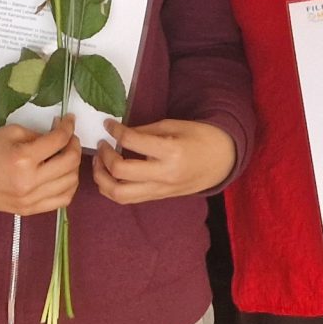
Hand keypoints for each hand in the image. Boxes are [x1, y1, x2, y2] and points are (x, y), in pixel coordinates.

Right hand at [0, 119, 81, 215]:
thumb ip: (37, 135)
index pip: (58, 141)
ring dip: (73, 167)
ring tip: (65, 155)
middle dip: (74, 145)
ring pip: (70, 183)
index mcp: (22, 159)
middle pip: (70, 163)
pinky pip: (61, 201)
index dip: (68, 127)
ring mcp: (30, 200)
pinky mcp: (29, 210)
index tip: (69, 120)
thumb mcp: (9, 133)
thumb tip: (58, 136)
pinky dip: (68, 186)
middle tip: (68, 137)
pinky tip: (62, 175)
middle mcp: (29, 182)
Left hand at [93, 118, 236, 203]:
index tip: (108, 124)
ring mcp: (160, 190)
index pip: (132, 142)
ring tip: (100, 163)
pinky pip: (128, 198)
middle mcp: (164, 175)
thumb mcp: (173, 125)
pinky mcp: (158, 198)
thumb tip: (119, 134)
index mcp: (170, 152)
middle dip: (104, 157)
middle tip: (102, 145)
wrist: (222, 161)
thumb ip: (145, 131)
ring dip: (102, 179)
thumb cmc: (200, 138)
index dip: (115, 130)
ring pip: (119, 194)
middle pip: (120, 172)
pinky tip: (109, 174)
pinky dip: (112, 188)